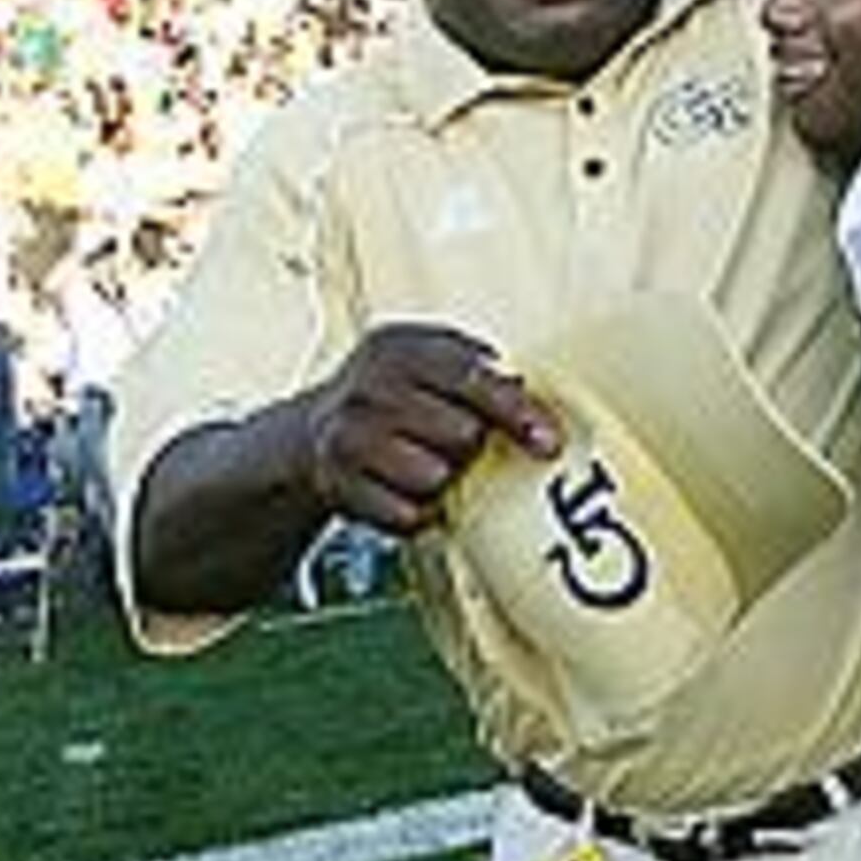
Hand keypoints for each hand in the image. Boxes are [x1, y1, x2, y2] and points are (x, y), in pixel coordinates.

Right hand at [297, 324, 561, 536]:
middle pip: (462, 433)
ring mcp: (346, 436)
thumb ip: (480, 371)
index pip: (470, 376)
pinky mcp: (337, 485)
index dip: (516, 410)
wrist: (310, 436)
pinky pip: (408, 514)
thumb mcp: (428, 362)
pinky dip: (418, 512)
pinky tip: (401, 491)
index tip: (550, 443)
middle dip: (471, 445)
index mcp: (398, 346)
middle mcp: (367, 386)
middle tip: (456, 443)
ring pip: (435, 477)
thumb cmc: (397, 399)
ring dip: (443, 481)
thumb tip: (533, 403)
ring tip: (425, 464)